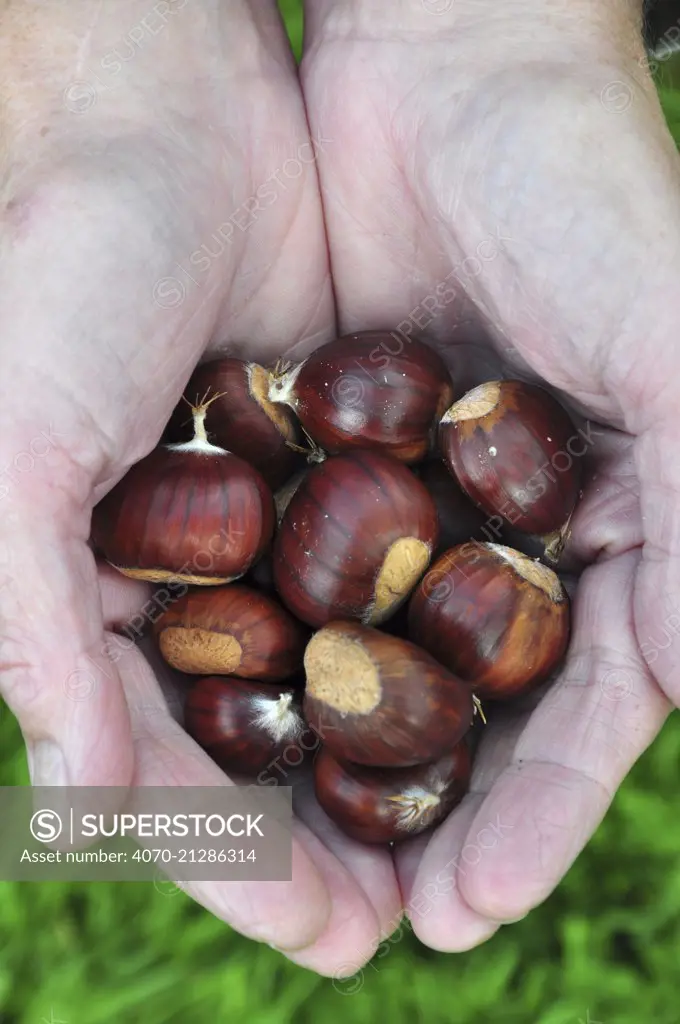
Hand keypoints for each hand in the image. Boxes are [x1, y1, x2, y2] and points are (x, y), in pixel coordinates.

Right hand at [0, 0, 400, 970]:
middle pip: (261, 746)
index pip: (164, 768)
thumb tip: (76, 787)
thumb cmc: (58, 277)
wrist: (159, 136)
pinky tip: (484, 709)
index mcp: (93, 603)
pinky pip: (392, 578)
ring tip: (459, 857)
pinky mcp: (339, 467)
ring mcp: (265, 528)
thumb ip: (31, 620)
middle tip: (402, 926)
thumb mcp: (15, 452)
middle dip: (323, 843)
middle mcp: (184, 584)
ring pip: (334, 680)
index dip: (234, 858)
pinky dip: (430, 647)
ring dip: (388, 771)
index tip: (323, 934)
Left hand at [301, 0, 677, 951]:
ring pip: (381, 664)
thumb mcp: (679, 355)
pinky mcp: (333, 455)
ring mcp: (422, 503)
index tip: (465, 907)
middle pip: (473, 714)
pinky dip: (269, 649)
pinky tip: (228, 719)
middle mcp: (518, 536)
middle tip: (367, 929)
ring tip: (287, 866)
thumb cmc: (591, 196)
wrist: (454, 75)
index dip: (535, 817)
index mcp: (619, 533)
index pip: (580, 714)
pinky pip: (299, 574)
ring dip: (339, 764)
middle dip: (427, 820)